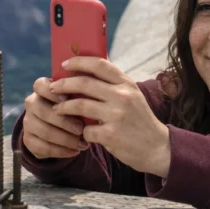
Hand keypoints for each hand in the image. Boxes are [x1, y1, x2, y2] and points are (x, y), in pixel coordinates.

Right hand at [22, 77, 88, 158]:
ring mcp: (28, 122)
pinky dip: (61, 151)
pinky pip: (43, 148)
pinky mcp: (28, 140)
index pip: (40, 85)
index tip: (66, 98)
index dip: (51, 92)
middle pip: (42, 111)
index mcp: (41, 89)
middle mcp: (31, 104)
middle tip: (81, 129)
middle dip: (64, 122)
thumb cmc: (72, 106)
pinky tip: (75, 151)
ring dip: (65, 139)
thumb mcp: (75, 98)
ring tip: (83, 143)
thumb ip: (79, 95)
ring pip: (44, 131)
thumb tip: (92, 100)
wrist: (59, 127)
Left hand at [50, 57, 171, 177]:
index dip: (79, 62)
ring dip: (64, 107)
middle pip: (85, 83)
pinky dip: (81, 132)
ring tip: (57, 109)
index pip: (100, 65)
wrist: (156, 146)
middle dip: (64, 84)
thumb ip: (113, 84)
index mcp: (126, 84)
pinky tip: (81, 134)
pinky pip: (86, 130)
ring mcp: (116, 115)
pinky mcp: (111, 135)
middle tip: (52, 87)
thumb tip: (86, 71)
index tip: (65, 63)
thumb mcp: (132, 95)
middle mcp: (122, 96)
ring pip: (80, 105)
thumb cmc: (139, 119)